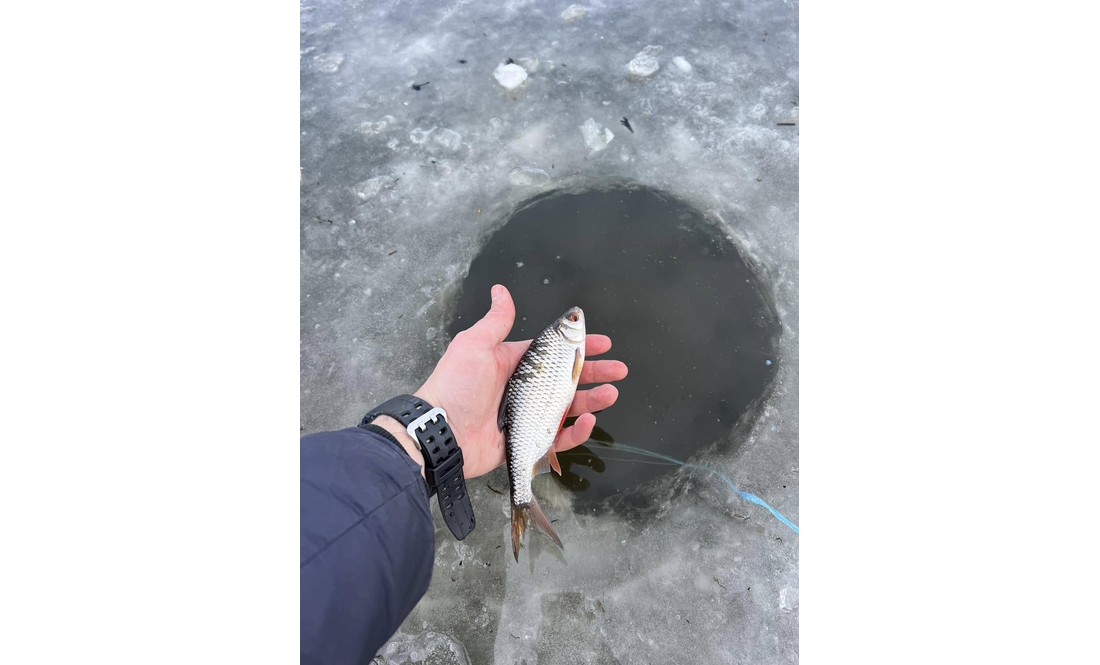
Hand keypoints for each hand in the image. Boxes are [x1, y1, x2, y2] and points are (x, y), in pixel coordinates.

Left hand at [413, 284, 627, 478]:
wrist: (441, 433)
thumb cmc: (455, 386)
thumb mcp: (474, 345)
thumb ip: (496, 320)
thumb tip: (501, 290)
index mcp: (513, 364)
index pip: (553, 352)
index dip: (579, 347)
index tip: (603, 343)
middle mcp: (523, 389)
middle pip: (567, 379)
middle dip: (594, 373)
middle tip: (619, 369)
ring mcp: (527, 415)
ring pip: (569, 407)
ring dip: (593, 400)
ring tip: (610, 393)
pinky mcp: (528, 441)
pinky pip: (559, 438)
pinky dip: (577, 432)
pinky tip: (588, 421)